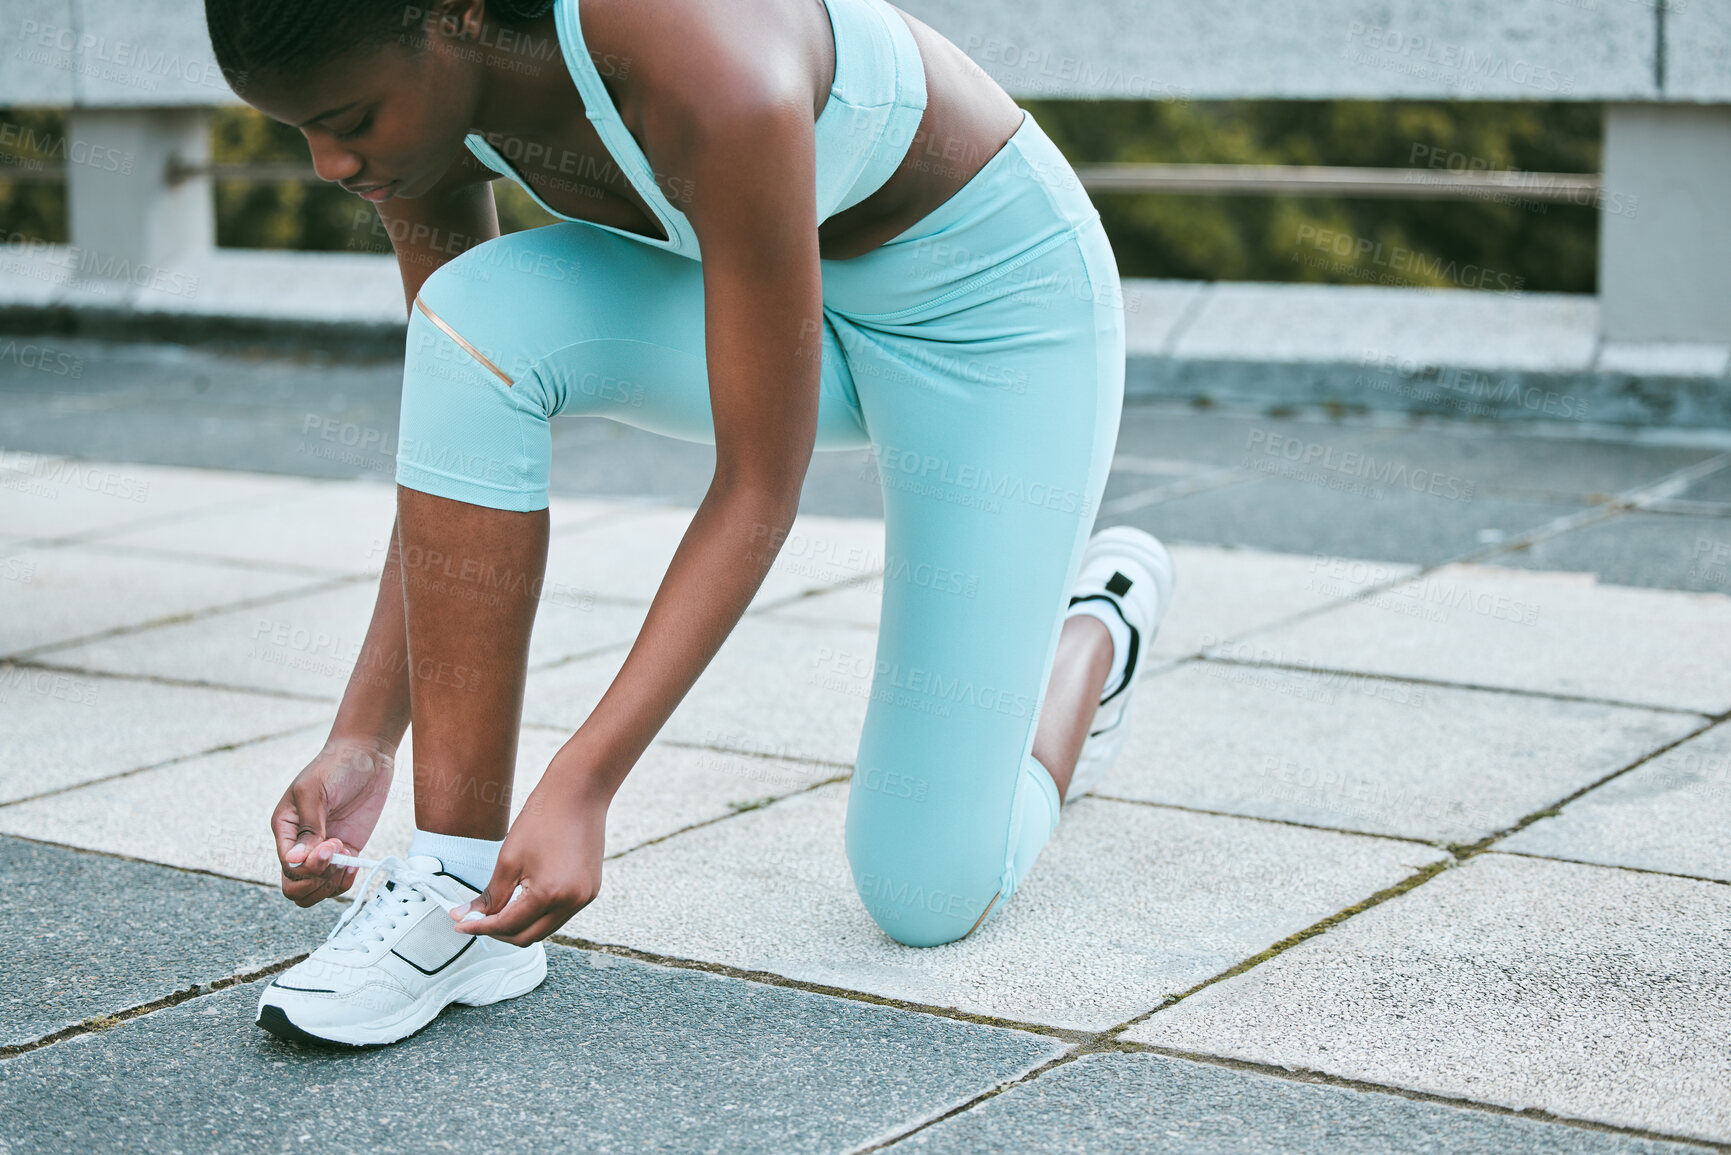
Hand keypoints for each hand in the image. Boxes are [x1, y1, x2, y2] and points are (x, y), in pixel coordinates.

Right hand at [271, 736, 395, 905]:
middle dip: (317, 881)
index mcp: (286, 829)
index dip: (309, 866)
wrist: (366, 754)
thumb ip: (308, 827)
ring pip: (316, 890)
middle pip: (295, 887)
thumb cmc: (335, 766)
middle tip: (338, 856)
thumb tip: (296, 861)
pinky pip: (338, 882)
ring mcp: (324, 850)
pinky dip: (345, 881)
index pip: (288, 867)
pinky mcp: (346, 851)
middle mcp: (301, 844)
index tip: (331, 843)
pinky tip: (355, 862)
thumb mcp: (314, 791)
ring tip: (347, 856)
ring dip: (332, 883)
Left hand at [451, 769, 607, 945]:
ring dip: (519, 925)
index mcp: (550, 894)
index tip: (460, 924)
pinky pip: (559, 914)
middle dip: (499, 932)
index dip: (480, 927)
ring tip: (497, 910)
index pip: (508, 926)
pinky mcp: (590, 890)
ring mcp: (585, 898)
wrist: (579, 793)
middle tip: (476, 920)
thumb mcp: (508, 859)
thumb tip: (466, 916)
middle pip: (528, 937)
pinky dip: (538, 914)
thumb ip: (490, 895)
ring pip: (544, 928)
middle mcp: (572, 902)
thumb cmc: (543, 819)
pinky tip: (523, 900)